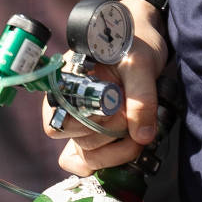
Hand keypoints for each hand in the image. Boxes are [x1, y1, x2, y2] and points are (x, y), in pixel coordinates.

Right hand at [48, 0, 165, 175]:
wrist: (139, 39)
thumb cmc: (132, 44)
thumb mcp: (140, 65)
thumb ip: (141, 99)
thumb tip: (142, 135)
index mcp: (63, 85)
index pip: (59, 123)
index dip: (94, 125)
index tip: (121, 112)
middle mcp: (64, 103)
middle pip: (76, 141)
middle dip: (111, 137)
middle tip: (133, 119)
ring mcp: (78, 119)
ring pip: (85, 154)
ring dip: (116, 152)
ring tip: (138, 133)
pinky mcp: (93, 130)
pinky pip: (84, 160)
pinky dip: (103, 162)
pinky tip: (122, 152)